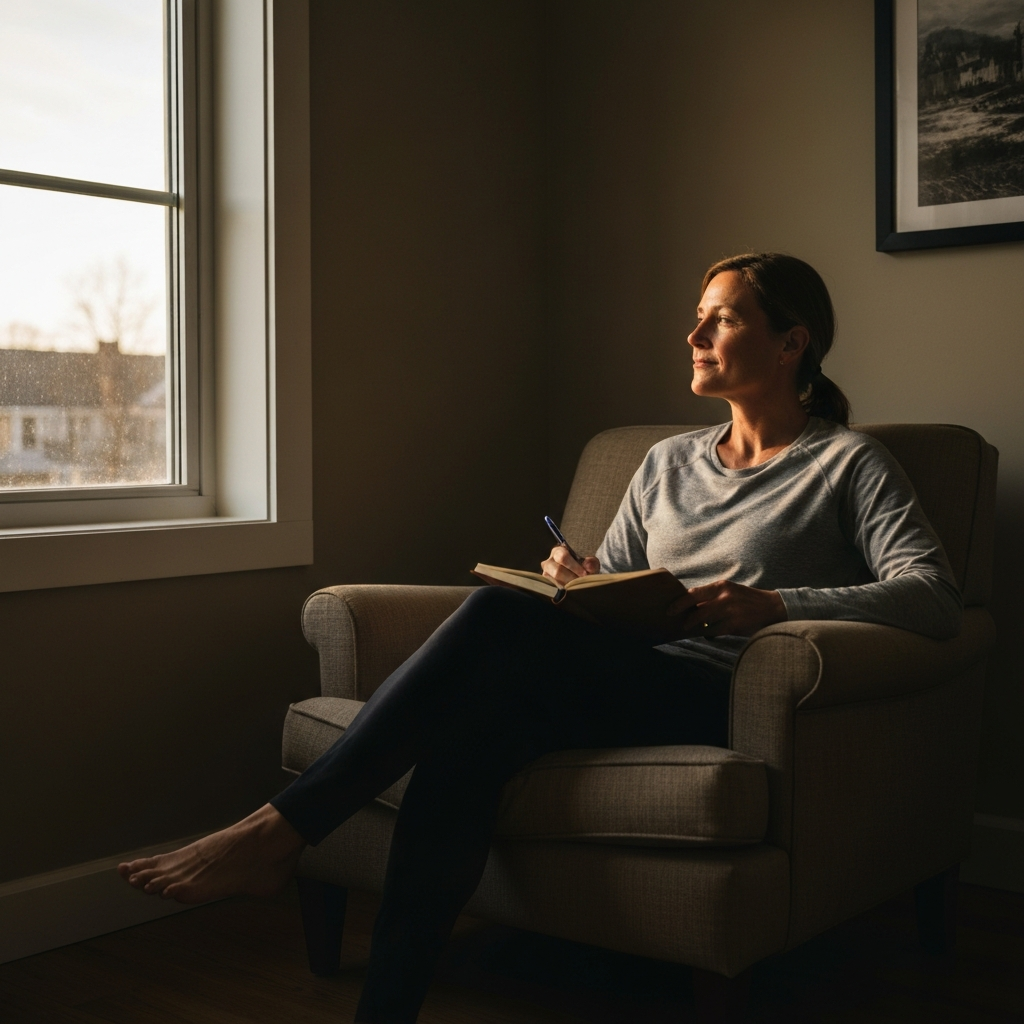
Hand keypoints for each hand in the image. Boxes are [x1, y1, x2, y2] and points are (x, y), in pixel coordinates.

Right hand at [541, 546, 599, 585]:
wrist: (580, 575)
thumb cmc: (584, 566)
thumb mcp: (591, 563)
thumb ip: (591, 563)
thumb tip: (588, 567)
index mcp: (558, 551)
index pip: (563, 557)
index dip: (574, 567)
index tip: (585, 574)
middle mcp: (549, 562)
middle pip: (557, 571)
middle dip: (572, 578)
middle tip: (582, 582)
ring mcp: (546, 574)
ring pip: (556, 582)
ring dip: (570, 585)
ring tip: (579, 586)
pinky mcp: (547, 585)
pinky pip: (555, 589)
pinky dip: (566, 591)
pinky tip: (573, 590)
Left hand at [671, 580, 786, 637]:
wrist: (772, 607)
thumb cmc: (746, 599)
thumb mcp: (729, 591)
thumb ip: (711, 597)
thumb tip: (691, 606)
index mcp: (721, 586)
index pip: (694, 593)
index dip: (680, 602)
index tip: (670, 609)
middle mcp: (724, 597)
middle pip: (696, 608)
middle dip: (684, 617)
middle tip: (677, 623)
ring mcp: (730, 611)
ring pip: (704, 621)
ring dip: (696, 626)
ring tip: (690, 628)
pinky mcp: (735, 624)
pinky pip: (715, 631)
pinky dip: (709, 633)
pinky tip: (708, 633)